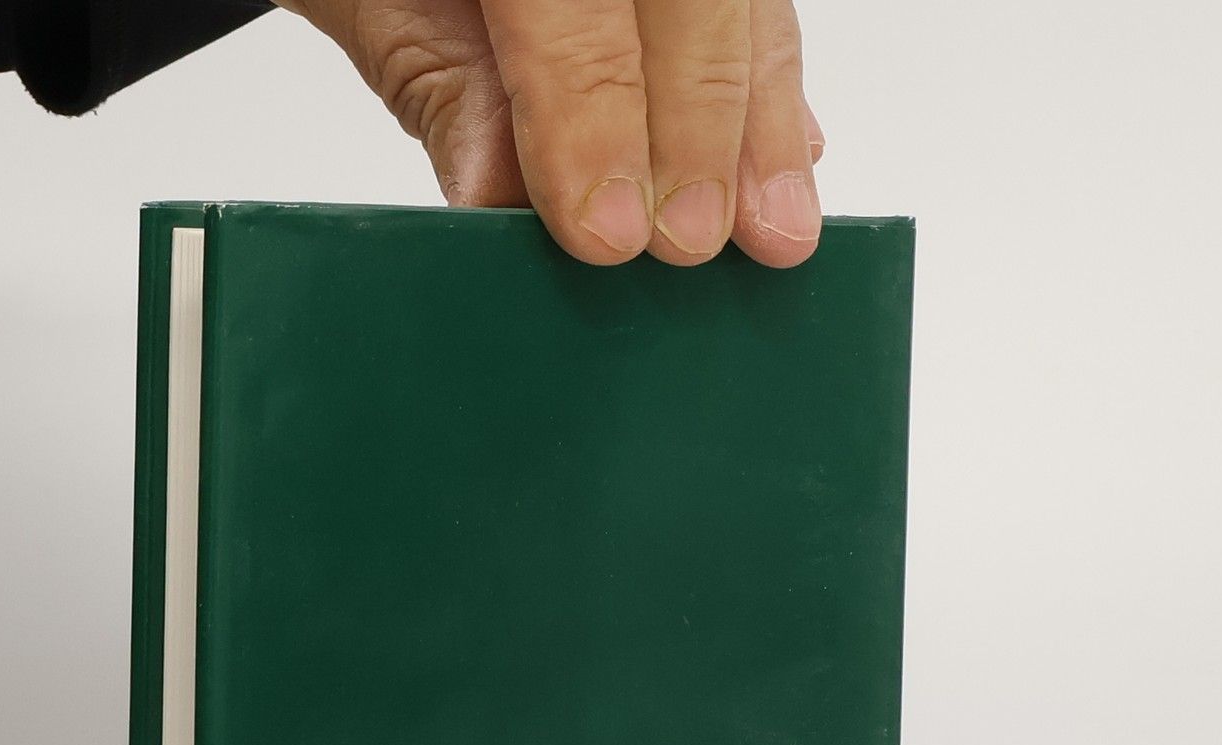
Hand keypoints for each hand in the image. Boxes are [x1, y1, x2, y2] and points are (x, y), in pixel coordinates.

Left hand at [274, 0, 824, 268]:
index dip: (596, 118)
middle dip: (699, 131)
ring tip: (771, 229)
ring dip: (762, 120)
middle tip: (686, 243)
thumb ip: (434, 75)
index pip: (576, 3)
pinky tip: (788, 158)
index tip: (607, 232)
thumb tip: (497, 197)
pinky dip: (768, 80)